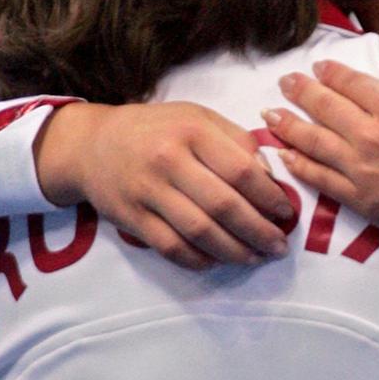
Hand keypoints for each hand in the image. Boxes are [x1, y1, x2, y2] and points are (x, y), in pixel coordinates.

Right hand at [34, 102, 291, 269]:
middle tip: (279, 246)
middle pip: (223, 205)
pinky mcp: (131, 218)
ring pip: (200, 231)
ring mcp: (147, 192)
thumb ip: (237, 141)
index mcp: (192, 131)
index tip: (285, 213)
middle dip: (258, 231)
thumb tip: (270, 176)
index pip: (241, 170)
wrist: (93, 145)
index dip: (268, 196)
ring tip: (256, 258)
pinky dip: (199, 259)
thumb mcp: (198, 118)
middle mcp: (168, 160)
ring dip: (234, 251)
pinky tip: (218, 261)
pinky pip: (171, 247)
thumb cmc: (157, 129)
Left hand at [264, 59, 378, 251]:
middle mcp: (370, 134)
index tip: (317, 68)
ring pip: (314, 143)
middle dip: (300, 92)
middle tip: (284, 83)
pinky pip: (321, 180)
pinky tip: (284, 157)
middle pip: (324, 108)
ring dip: (288, 127)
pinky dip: (299, 167)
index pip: (349, 83)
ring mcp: (362, 169)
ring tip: (269, 116)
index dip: (329, 73)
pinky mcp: (362, 200)